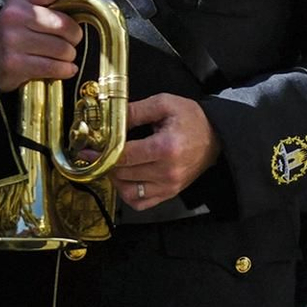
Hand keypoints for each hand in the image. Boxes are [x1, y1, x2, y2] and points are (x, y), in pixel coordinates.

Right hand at [0, 0, 99, 92]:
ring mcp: (12, 40)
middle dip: (74, 36)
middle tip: (67, 40)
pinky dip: (64, 70)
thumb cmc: (17, 33)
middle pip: (66, 25)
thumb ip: (53, 4)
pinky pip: (55, 67)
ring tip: (58, 55)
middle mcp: (15, 16)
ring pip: (63, 49)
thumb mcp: (28, 11)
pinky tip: (60, 68)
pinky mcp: (14, 63)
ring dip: (68, 56)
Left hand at [111, 93, 221, 211]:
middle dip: (107, 163)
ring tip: (116, 165)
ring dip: (116, 179)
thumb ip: (136, 110)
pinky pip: (140, 202)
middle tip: (101, 153)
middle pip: (122, 174)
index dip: (102, 153)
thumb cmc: (193, 119)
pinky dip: (128, 194)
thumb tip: (111, 119)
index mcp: (166, 147)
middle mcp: (167, 170)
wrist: (217, 136)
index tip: (89, 150)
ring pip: (127, 191)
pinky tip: (128, 179)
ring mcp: (169, 185)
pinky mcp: (170, 193)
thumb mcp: (166, 104)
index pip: (124, 156)